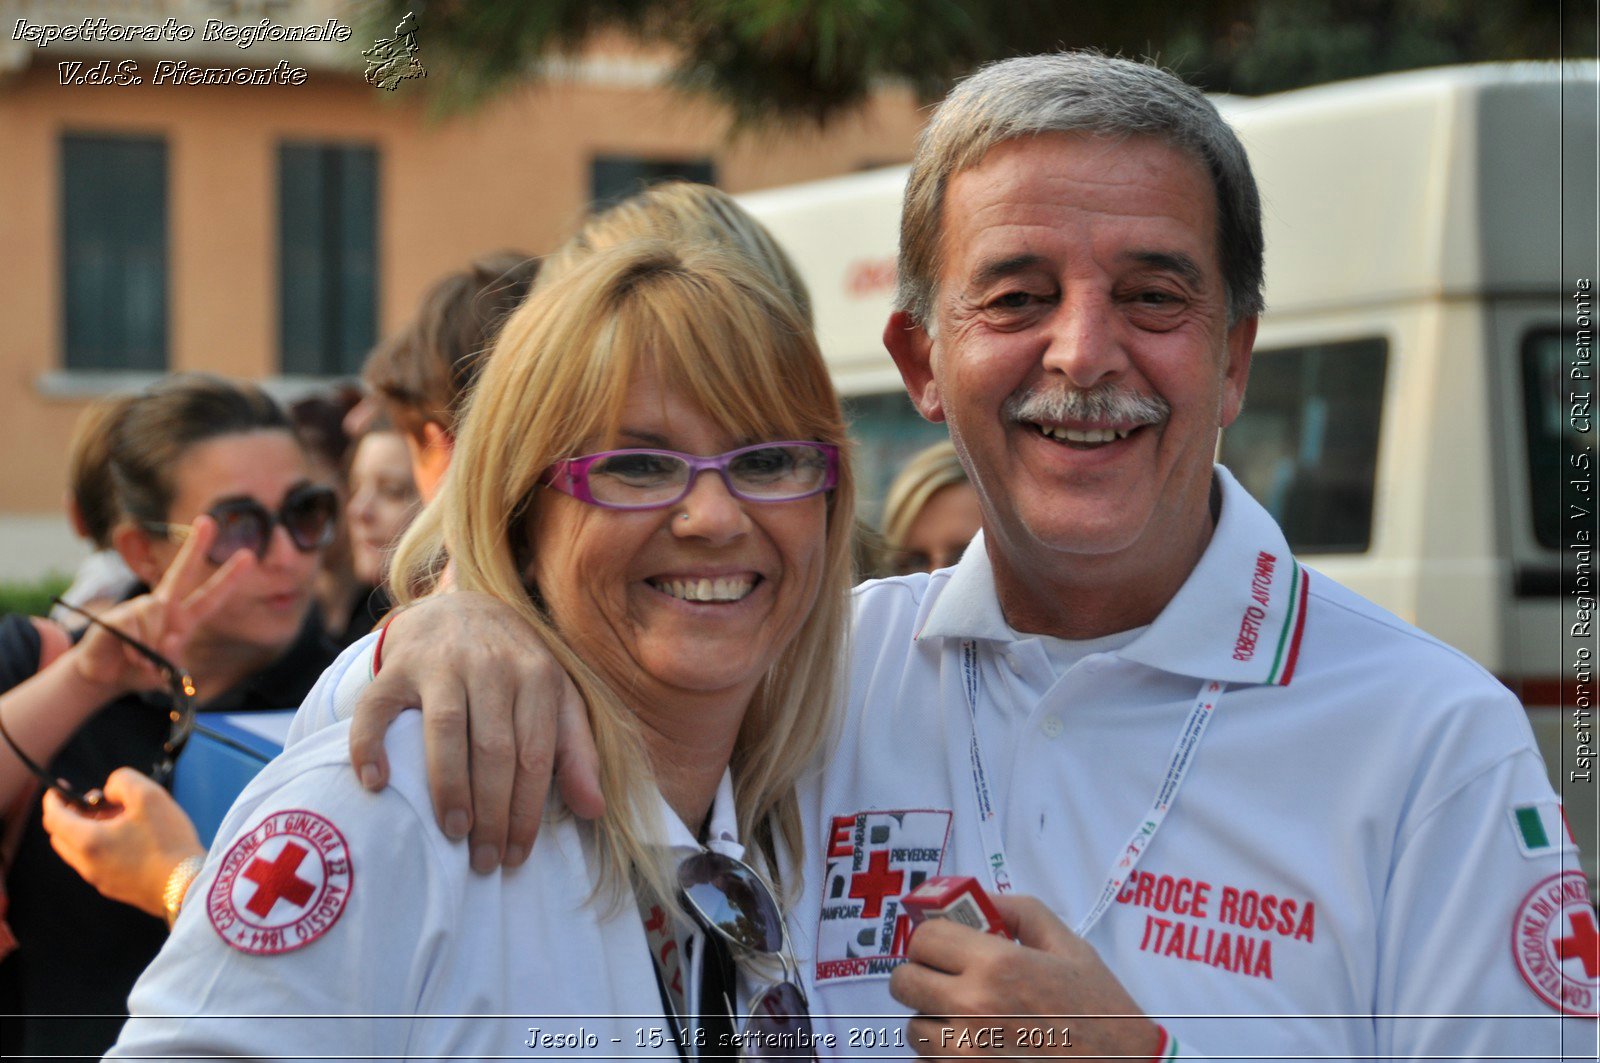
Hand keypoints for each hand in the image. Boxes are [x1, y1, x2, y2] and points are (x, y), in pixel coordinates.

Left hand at [41, 767, 204, 918]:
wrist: (187, 886)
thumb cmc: (167, 840)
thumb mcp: (149, 795)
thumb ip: (122, 781)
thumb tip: (109, 790)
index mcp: (87, 841)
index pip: (53, 818)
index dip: (53, 798)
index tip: (59, 788)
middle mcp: (86, 864)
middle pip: (61, 837)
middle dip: (72, 814)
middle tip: (98, 801)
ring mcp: (99, 879)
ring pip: (79, 851)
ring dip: (89, 830)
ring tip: (121, 817)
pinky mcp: (115, 888)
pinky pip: (96, 862)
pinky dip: (101, 845)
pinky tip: (131, 838)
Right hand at [72, 515, 253, 695]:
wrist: (104, 678)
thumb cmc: (139, 672)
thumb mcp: (165, 672)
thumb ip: (172, 659)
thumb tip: (168, 640)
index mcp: (182, 619)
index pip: (211, 597)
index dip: (229, 579)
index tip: (248, 556)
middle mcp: (162, 607)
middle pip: (181, 573)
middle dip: (195, 547)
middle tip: (208, 520)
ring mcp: (138, 608)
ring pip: (154, 615)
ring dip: (150, 644)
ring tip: (140, 659)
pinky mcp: (117, 615)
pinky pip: (133, 627)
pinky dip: (134, 646)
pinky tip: (126, 652)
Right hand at [348, 591, 602, 872]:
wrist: (464, 606)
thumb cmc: (515, 668)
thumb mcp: (556, 698)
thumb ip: (576, 751)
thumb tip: (594, 810)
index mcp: (537, 676)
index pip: (535, 756)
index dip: (527, 811)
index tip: (517, 856)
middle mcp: (490, 666)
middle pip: (494, 749)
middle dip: (492, 812)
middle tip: (485, 860)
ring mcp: (440, 663)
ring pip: (444, 731)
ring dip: (448, 787)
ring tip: (453, 833)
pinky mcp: (396, 666)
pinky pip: (376, 707)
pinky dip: (370, 745)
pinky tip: (376, 783)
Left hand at [889, 895, 1162, 1058]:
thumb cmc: (1098, 1009)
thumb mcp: (1068, 946)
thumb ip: (1019, 911)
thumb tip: (979, 898)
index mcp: (997, 965)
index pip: (924, 938)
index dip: (933, 937)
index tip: (947, 945)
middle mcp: (972, 1007)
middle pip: (904, 981)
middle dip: (923, 974)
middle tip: (949, 977)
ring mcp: (965, 1052)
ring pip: (913, 1025)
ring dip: (932, 1017)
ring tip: (967, 1015)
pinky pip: (928, 1059)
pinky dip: (943, 1051)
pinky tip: (976, 1043)